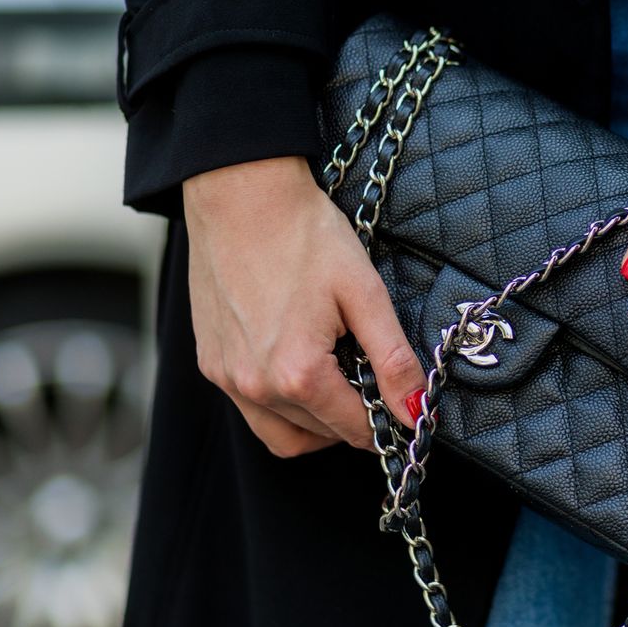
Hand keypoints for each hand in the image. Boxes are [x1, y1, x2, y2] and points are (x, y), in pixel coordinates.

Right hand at [183, 156, 423, 456]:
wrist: (240, 191)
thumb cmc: (304, 234)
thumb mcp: (364, 294)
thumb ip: (393, 360)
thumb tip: (417, 413)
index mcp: (299, 374)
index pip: (356, 430)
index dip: (388, 423)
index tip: (404, 406)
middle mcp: (256, 387)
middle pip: (322, 435)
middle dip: (354, 419)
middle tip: (374, 380)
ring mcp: (227, 378)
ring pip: (283, 435)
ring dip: (317, 422)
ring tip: (339, 376)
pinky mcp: (210, 363)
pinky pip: (252, 410)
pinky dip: (282, 404)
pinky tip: (300, 362)